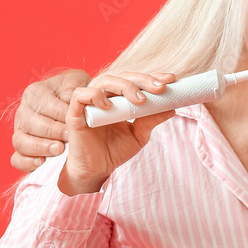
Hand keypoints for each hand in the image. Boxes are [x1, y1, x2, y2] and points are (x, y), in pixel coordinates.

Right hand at [11, 70, 89, 170]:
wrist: (80, 114)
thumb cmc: (79, 97)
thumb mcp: (80, 83)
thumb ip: (75, 86)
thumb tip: (72, 97)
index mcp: (35, 93)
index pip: (43, 104)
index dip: (61, 114)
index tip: (77, 121)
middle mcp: (24, 112)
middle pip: (30, 123)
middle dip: (52, 131)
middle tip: (70, 136)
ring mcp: (20, 132)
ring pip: (20, 141)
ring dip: (40, 146)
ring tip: (60, 149)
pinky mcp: (22, 151)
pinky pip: (17, 159)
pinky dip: (27, 162)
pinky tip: (43, 162)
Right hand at [57, 73, 176, 194]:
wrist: (96, 170)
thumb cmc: (115, 150)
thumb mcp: (139, 135)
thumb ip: (151, 120)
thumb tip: (172, 108)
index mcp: (120, 98)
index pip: (136, 80)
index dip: (152, 77)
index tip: (171, 79)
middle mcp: (105, 96)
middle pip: (123, 77)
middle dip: (144, 79)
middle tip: (160, 88)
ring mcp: (90, 102)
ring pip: (105, 81)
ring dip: (125, 86)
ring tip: (140, 100)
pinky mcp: (75, 112)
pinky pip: (81, 95)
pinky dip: (95, 96)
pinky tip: (109, 106)